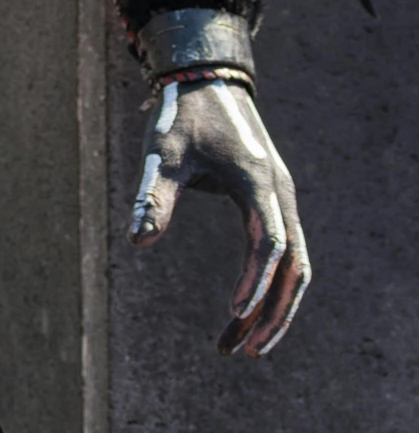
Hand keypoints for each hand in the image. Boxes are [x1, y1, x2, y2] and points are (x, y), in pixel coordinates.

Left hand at [128, 79, 308, 358]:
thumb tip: (138, 243)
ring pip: (294, 265)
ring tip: (239, 348)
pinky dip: (267, 286)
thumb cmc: (182, 115)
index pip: (270, 242)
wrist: (206, 80)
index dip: (255, 280)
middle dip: (273, 312)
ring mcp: (281, 198)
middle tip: (243, 352)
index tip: (234, 312)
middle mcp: (279, 192)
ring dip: (273, 308)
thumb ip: (154, 196)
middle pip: (294, 266)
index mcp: (258, 181)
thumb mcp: (163, 153)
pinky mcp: (272, 202)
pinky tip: (241, 312)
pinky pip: (282, 254)